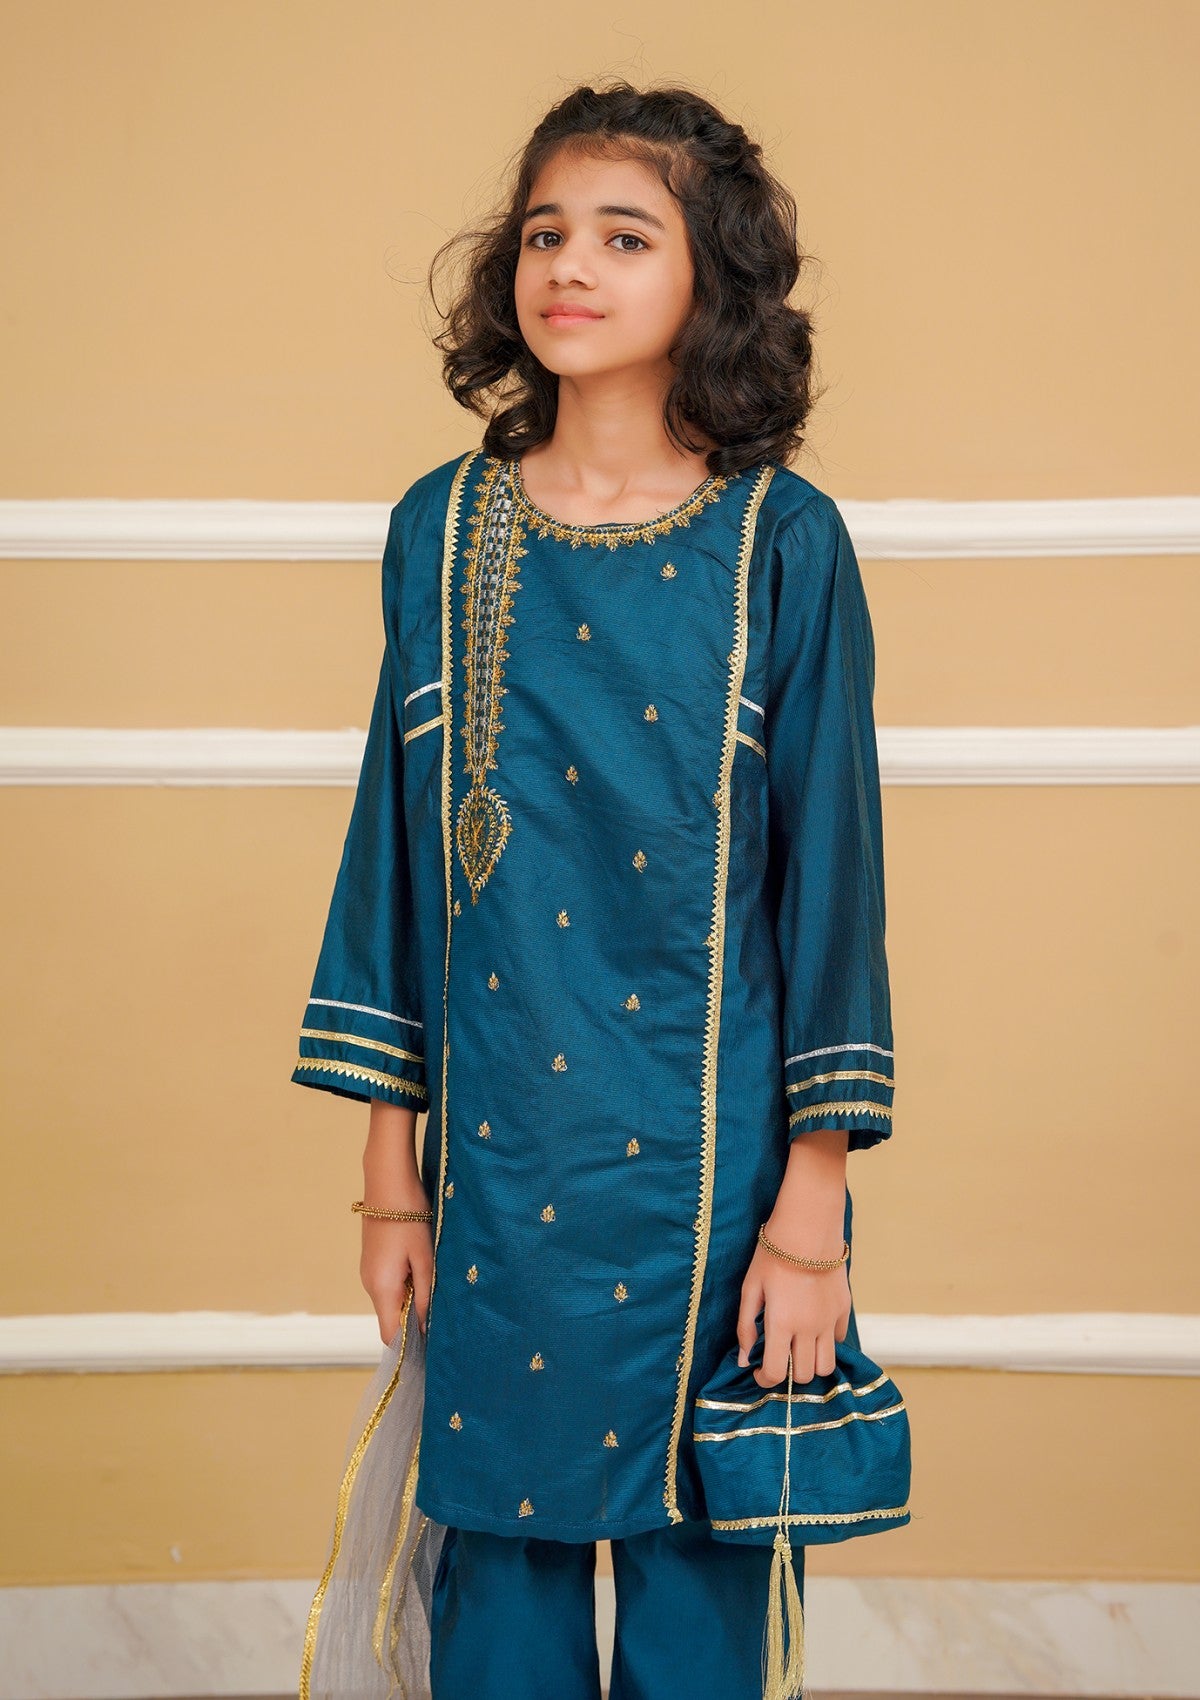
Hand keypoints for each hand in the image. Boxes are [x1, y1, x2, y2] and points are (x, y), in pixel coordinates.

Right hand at [359, 1180, 434, 1346]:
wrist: (387, 1180)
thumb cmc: (408, 1216)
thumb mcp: (424, 1257)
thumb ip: (426, 1294)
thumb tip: (426, 1328)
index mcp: (381, 1288)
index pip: (389, 1335)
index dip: (409, 1346)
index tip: (433, 1349)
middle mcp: (370, 1284)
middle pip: (391, 1318)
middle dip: (415, 1322)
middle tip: (445, 1318)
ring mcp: (369, 1271)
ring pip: (391, 1300)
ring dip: (412, 1300)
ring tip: (438, 1290)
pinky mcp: (373, 1260)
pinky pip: (389, 1284)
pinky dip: (406, 1285)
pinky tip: (424, 1271)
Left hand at [735, 1220, 850, 1387]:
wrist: (807, 1227)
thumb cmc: (772, 1254)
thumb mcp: (750, 1288)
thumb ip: (745, 1327)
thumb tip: (744, 1360)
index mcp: (782, 1324)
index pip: (777, 1374)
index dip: (764, 1380)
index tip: (759, 1373)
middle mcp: (809, 1329)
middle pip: (805, 1376)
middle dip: (788, 1374)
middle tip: (779, 1357)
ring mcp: (830, 1321)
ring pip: (827, 1366)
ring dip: (811, 1365)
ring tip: (798, 1349)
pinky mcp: (844, 1309)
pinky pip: (838, 1340)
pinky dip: (826, 1342)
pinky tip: (813, 1327)